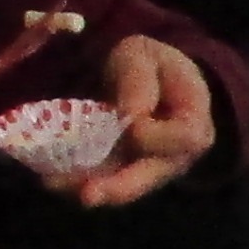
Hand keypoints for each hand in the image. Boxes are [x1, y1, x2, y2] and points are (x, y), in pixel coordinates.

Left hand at [68, 34, 216, 207]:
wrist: (147, 79)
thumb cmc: (150, 64)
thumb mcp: (144, 54)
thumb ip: (139, 78)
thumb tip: (132, 115)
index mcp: (195, 119)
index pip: (186, 138)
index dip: (158, 136)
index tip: (130, 122)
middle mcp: (178, 153)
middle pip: (154, 176)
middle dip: (120, 187)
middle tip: (87, 195)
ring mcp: (152, 169)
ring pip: (125, 188)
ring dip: (91, 187)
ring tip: (57, 184)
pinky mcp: (126, 173)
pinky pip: (104, 183)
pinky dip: (78, 182)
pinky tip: (53, 179)